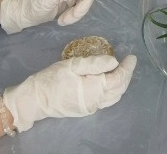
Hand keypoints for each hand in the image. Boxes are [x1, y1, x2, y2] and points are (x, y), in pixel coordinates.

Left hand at [0, 0, 95, 33]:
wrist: (26, 12)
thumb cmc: (34, 6)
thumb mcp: (47, 0)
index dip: (83, 6)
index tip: (71, 16)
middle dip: (79, 12)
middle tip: (65, 20)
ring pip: (85, 4)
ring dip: (76, 15)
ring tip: (62, 20)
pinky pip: (81, 7)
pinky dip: (74, 15)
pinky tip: (64, 18)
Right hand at [3, 54, 136, 131]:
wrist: (35, 100)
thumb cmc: (52, 79)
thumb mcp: (72, 65)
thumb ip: (94, 63)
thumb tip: (114, 61)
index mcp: (94, 90)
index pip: (118, 79)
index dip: (127, 68)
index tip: (131, 57)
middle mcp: (96, 102)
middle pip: (118, 90)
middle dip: (126, 76)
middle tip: (129, 62)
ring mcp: (91, 108)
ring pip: (113, 97)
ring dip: (121, 84)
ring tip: (122, 70)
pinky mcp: (86, 109)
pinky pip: (106, 100)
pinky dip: (112, 90)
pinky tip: (109, 80)